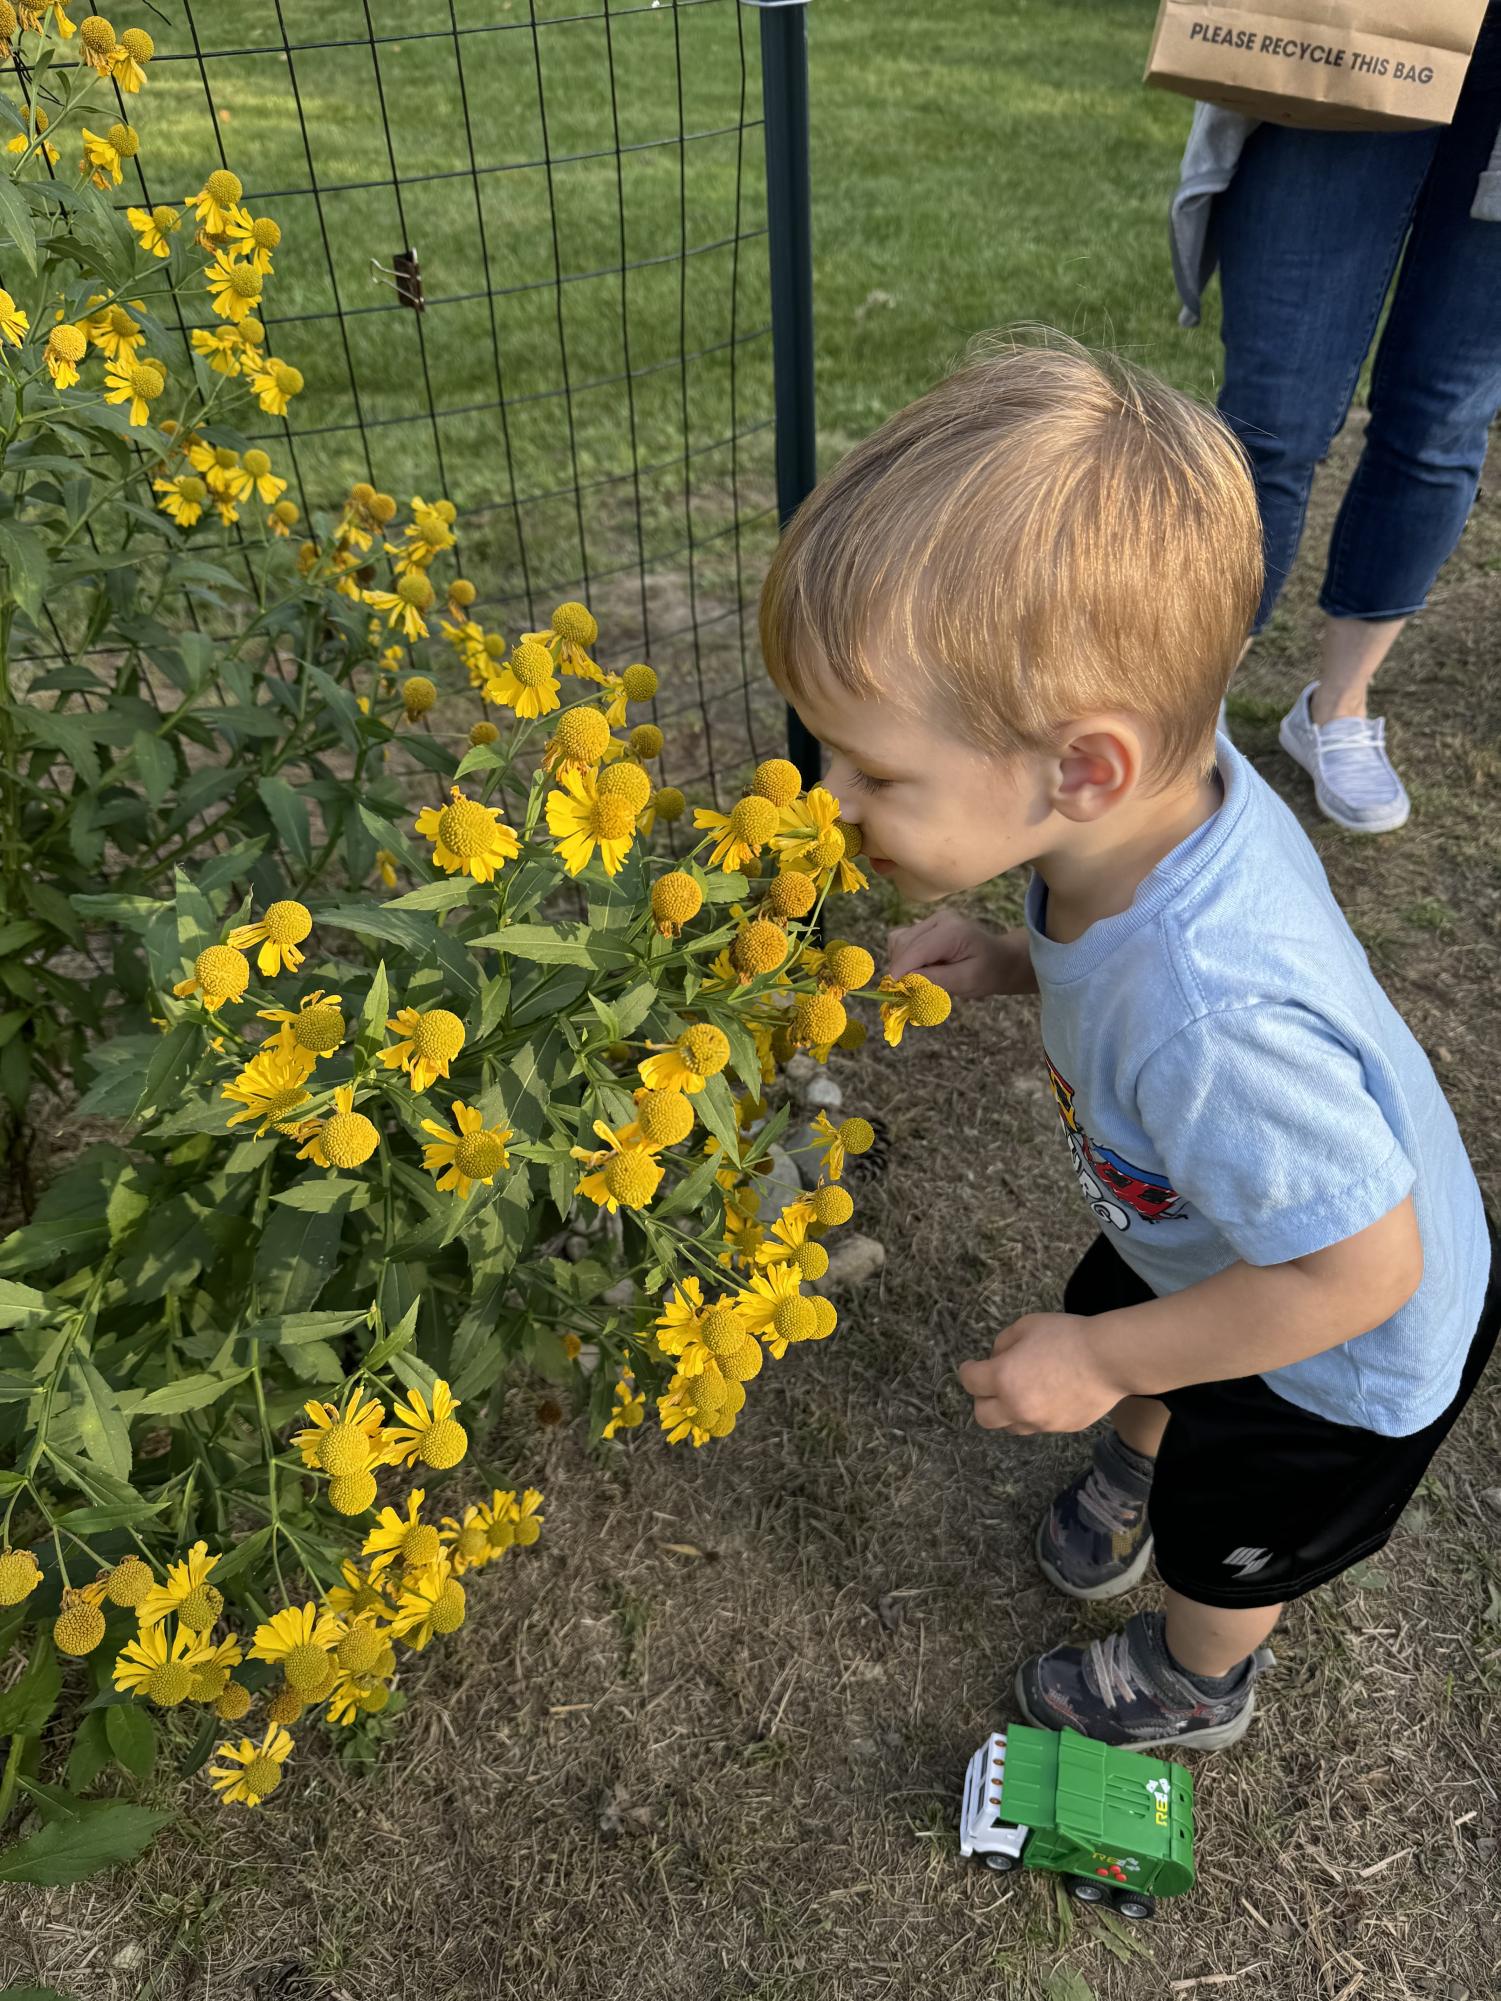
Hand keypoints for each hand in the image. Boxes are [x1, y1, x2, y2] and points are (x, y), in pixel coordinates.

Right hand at [886, 913, 1034, 998]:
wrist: (1001, 960)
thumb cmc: (989, 972)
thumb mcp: (967, 981)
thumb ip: (936, 980)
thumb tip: (904, 980)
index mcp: (952, 931)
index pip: (915, 949)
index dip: (900, 971)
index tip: (894, 992)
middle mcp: (939, 919)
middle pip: (902, 943)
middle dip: (900, 969)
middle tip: (910, 991)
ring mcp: (932, 920)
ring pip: (898, 941)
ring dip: (901, 963)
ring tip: (920, 978)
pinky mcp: (926, 925)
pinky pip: (902, 940)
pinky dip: (904, 957)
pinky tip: (919, 968)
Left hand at [958, 1313, 1124, 1434]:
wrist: (1109, 1359)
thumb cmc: (1067, 1336)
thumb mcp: (1027, 1326)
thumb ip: (1003, 1343)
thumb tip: (996, 1358)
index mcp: (1003, 1378)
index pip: (970, 1382)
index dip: (968, 1371)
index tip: (971, 1366)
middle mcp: (1017, 1406)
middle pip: (983, 1416)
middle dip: (982, 1399)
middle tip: (993, 1384)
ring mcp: (1040, 1422)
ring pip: (1010, 1426)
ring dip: (1007, 1411)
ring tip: (1020, 1391)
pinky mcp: (1061, 1428)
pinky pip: (1037, 1426)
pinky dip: (1033, 1414)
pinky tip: (1046, 1396)